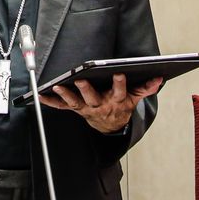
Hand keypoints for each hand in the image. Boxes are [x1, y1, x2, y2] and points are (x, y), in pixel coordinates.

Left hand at [40, 74, 162, 132]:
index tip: (118, 73)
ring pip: (75, 102)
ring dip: (66, 94)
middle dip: (87, 89)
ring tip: (58, 86)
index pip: (119, 92)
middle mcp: (100, 105)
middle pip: (93, 97)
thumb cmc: (120, 107)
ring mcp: (86, 109)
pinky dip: (51, 101)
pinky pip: (62, 107)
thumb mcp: (134, 99)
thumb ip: (145, 88)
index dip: (119, 84)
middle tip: (81, 79)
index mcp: (116, 101)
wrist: (110, 126)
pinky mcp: (76, 110)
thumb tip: (158, 79)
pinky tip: (40, 95)